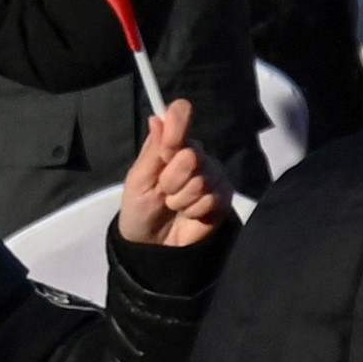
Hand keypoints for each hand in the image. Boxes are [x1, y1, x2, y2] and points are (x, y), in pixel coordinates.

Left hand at [114, 98, 221, 250]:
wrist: (153, 245)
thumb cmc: (140, 208)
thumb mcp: (138, 179)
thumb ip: (152, 150)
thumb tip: (157, 117)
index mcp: (172, 146)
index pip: (181, 119)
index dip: (176, 131)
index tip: (165, 151)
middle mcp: (196, 155)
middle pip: (191, 155)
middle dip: (171, 179)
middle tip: (163, 191)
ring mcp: (213, 175)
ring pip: (201, 180)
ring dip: (181, 199)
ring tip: (174, 206)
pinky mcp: (224, 196)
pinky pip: (212, 198)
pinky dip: (194, 210)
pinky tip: (190, 214)